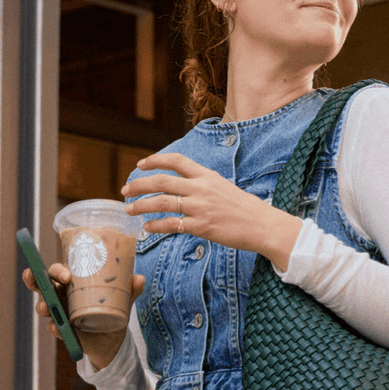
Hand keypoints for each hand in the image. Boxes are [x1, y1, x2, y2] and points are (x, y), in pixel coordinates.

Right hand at [21, 265, 144, 369]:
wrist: (112, 341)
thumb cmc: (112, 312)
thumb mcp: (122, 300)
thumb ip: (129, 290)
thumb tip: (139, 279)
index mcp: (72, 283)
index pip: (57, 271)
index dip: (56, 270)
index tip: (66, 275)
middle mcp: (61, 296)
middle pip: (41, 283)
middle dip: (33, 278)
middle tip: (36, 278)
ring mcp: (60, 313)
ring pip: (43, 305)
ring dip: (41, 305)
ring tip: (46, 307)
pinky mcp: (63, 330)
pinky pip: (54, 328)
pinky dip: (54, 327)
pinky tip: (57, 328)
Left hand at [121, 152, 302, 270]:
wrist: (263, 225)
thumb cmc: (245, 209)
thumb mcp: (224, 188)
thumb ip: (203, 186)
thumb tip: (184, 189)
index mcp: (207, 176)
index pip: (176, 161)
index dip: (155, 160)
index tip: (140, 165)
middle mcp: (201, 188)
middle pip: (162, 182)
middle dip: (139, 185)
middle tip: (125, 190)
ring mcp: (200, 208)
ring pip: (162, 203)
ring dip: (142, 205)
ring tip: (129, 210)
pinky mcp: (202, 227)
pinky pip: (172, 225)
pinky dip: (156, 226)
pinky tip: (147, 228)